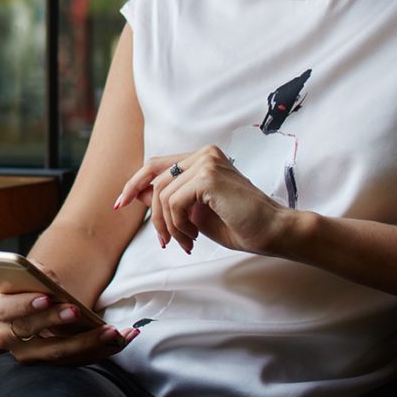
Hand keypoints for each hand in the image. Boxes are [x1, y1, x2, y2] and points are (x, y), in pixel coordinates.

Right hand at [0, 267, 138, 365]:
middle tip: (78, 310)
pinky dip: (102, 350)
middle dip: (56, 321)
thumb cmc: (33, 283)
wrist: (38, 300)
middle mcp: (7, 336)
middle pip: (32, 333)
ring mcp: (28, 354)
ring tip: (114, 331)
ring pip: (57, 353)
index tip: (46, 296)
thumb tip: (51, 280)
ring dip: (88, 343)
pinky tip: (125, 337)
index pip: (7, 309)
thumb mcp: (32, 274)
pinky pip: (76, 361)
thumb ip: (37, 274)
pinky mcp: (51, 364)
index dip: (26, 304)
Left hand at [113, 146, 291, 256]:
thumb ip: (170, 200)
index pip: (157, 165)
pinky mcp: (208, 177)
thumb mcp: (196, 213)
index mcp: (203, 158)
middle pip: (154, 176)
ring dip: (168, 225)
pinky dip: (177, 225)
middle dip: (148, 209)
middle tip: (160, 240)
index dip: (135, 184)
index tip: (120, 204)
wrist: (275, 232)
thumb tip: (138, 194)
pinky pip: (173, 202)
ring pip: (162, 194)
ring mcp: (206, 161)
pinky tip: (193, 238)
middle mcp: (204, 154)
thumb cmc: (242, 225)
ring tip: (186, 243)